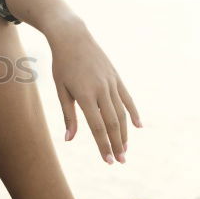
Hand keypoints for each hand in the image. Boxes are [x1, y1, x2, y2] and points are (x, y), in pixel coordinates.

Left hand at [45, 19, 141, 163]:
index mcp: (85, 94)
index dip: (103, 145)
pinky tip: (138, 127)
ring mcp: (111, 83)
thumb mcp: (61, 90)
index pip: (97, 126)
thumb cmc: (61, 65)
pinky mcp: (116, 77)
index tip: (107, 160)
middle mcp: (101, 89)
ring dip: (125, 133)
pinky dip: (133, 113)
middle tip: (120, 161)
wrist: (72, 37)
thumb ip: (68, 115)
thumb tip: (69, 139)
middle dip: (117, 144)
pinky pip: (127, 99)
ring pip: (122, 113)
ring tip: (125, 149)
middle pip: (112, 123)